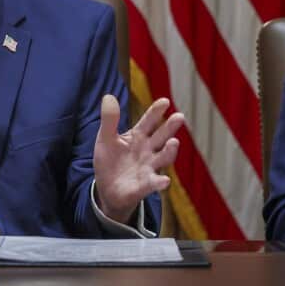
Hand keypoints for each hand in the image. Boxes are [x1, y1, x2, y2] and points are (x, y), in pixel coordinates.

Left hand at [93, 95, 182, 223]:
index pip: (148, 121)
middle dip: (170, 127)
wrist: (107, 189)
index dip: (156, 111)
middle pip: (161, 137)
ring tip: (174, 142)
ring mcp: (148, 167)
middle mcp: (148, 150)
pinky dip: (159, 182)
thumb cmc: (110, 161)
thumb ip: (109, 120)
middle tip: (179, 116)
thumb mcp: (105, 139)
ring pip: (163, 158)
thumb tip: (108, 96)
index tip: (164, 101)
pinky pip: (153, 183)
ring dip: (169, 151)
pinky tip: (164, 181)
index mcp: (138, 136)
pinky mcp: (144, 185)